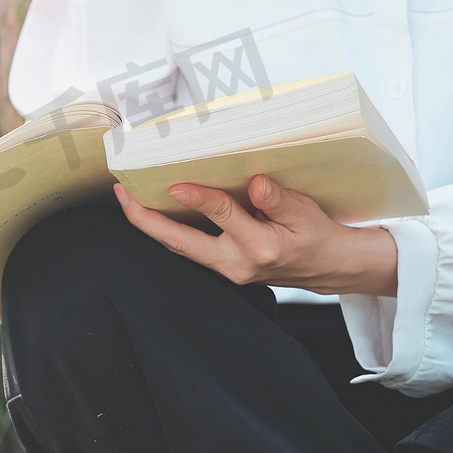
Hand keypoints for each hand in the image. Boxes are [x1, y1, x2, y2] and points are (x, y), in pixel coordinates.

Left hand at [113, 174, 397, 295]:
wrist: (329, 267)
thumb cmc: (318, 237)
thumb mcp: (307, 213)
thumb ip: (280, 200)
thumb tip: (255, 184)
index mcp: (259, 248)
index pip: (222, 217)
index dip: (198, 198)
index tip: (175, 183)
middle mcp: (236, 264)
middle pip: (180, 244)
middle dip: (146, 221)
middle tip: (122, 194)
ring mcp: (227, 269)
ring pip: (180, 248)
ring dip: (152, 225)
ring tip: (129, 198)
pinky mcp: (223, 266)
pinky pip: (189, 248)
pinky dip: (169, 230)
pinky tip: (156, 210)